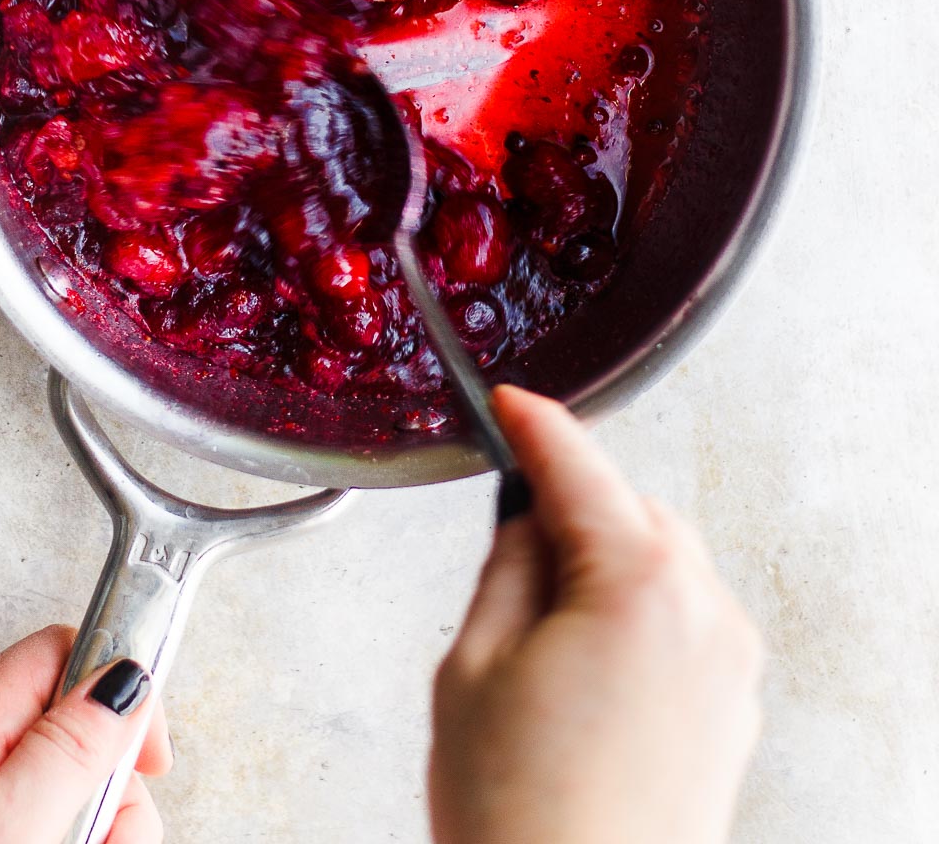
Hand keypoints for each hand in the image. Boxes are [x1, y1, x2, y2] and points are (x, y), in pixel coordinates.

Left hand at [0, 626, 171, 843]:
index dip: (119, 689)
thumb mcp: (12, 818)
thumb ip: (71, 742)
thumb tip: (126, 673)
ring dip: (86, 830)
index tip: (149, 756)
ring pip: (46, 793)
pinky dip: (47, 843)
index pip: (62, 651)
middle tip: (108, 841)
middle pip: (65, 732)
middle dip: (108, 787)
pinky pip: (15, 829)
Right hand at [430, 388, 763, 843]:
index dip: (533, 427)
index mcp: (642, 584)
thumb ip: (509, 562)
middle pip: (632, 512)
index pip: (580, 469)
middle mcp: (707, 613)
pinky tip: (580, 666)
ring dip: (606, 562)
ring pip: (662, 565)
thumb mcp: (475, 662)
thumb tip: (530, 516)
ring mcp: (730, 668)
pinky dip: (636, 616)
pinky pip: (684, 624)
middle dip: (573, 506)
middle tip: (505, 534)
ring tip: (535, 629)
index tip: (508, 403)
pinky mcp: (732, 714)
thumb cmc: (519, 814)